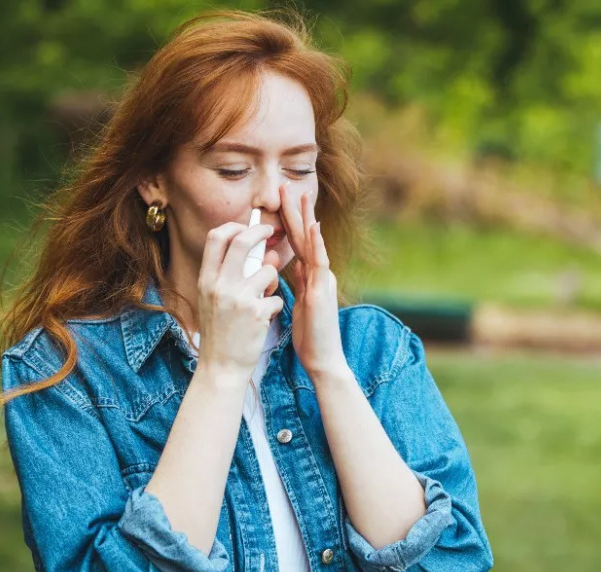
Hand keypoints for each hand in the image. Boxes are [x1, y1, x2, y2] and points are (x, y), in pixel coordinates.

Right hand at [195, 220, 283, 383]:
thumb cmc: (220, 332)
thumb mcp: (214, 300)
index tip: (246, 227)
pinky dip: (275, 306)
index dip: (233, 226)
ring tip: (266, 295)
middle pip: (242, 242)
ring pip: (268, 270)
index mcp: (206, 280)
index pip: (216, 237)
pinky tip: (264, 319)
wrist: (221, 367)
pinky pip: (277, 298)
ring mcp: (238, 298)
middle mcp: (219, 285)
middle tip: (270, 232)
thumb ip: (231, 275)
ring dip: (273, 280)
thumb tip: (263, 253)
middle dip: (260, 232)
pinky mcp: (257, 313)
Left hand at [280, 184, 348, 378]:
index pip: (295, 242)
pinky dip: (316, 243)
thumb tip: (282, 269)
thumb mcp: (297, 303)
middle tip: (286, 184)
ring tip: (301, 194)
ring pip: (313, 242)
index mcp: (310, 276)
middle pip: (304, 236)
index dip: (287, 220)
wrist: (322, 358)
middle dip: (295, 209)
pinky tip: (313, 226)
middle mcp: (318, 273)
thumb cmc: (309, 335)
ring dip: (306, 217)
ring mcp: (322, 280)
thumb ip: (292, 284)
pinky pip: (320, 263)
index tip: (278, 199)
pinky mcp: (322, 291)